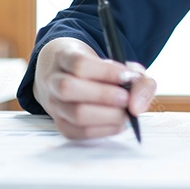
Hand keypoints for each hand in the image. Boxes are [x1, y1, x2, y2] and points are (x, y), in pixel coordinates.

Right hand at [33, 37, 156, 139]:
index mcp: (64, 56)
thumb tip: (137, 105)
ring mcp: (54, 104)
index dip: (106, 72)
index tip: (128, 77)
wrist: (69, 76)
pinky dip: (104, 130)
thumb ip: (137, 78)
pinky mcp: (60, 125)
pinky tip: (118, 123)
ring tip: (125, 113)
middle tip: (126, 98)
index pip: (80, 64)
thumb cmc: (98, 70)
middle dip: (103, 95)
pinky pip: (79, 132)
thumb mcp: (118, 64)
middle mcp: (52, 80)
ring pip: (74, 114)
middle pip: (69, 88)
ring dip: (106, 116)